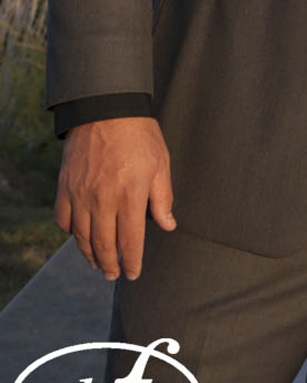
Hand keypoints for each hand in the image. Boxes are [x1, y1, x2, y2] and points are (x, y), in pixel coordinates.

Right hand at [54, 117, 174, 280]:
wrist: (106, 108)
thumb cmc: (139, 134)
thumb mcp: (161, 163)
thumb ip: (163, 198)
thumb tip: (168, 225)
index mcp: (130, 195)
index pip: (130, 241)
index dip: (132, 261)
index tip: (134, 273)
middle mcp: (103, 199)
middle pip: (104, 244)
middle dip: (109, 265)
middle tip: (113, 274)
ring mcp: (81, 194)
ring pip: (82, 236)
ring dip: (90, 254)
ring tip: (97, 263)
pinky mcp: (66, 186)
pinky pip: (63, 218)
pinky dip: (70, 232)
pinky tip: (78, 236)